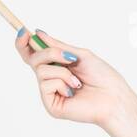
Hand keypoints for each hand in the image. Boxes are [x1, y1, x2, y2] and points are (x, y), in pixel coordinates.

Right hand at [12, 27, 133, 123]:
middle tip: (69, 57)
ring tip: (78, 81)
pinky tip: (74, 91)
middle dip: (50, 53)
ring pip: (40, 71)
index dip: (23, 43)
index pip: (32, 54)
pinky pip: (45, 84)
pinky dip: (62, 83)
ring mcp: (49, 93)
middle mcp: (50, 79)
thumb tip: (38, 33)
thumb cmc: (102, 77)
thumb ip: (57, 46)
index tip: (23, 31)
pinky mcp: (50, 105)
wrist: (113, 97)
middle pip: (33, 59)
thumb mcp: (79, 55)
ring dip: (62, 71)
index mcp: (56, 66)